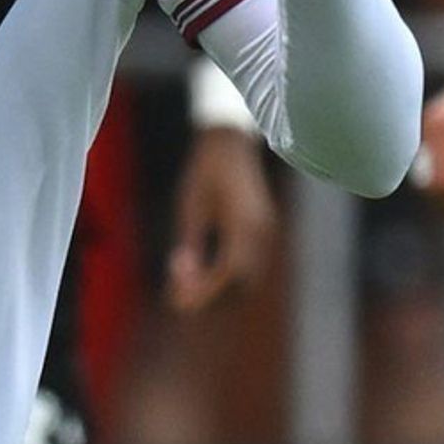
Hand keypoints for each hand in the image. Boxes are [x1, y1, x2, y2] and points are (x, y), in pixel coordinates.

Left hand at [165, 130, 276, 312]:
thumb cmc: (206, 170)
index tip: (179, 301)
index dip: (204, 290)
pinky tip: (204, 274)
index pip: (228, 270)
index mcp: (244, 223)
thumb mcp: (190, 205)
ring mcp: (266, 232)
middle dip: (210, 296)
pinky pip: (250, 265)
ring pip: (248, 278)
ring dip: (220, 289)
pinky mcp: (264, 231)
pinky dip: (229, 277)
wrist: (231, 142)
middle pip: (242, 282)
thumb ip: (190, 242)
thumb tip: (184, 276)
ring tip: (187, 285)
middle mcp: (262, 231)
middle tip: (177, 298)